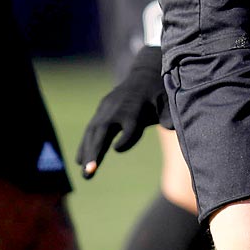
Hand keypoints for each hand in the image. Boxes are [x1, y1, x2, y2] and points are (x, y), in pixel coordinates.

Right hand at [76, 46, 165, 176]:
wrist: (146, 75)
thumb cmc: (160, 94)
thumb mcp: (169, 104)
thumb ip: (169, 117)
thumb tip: (169, 127)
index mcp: (136, 109)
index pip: (129, 128)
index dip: (124, 140)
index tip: (117, 149)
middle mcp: (118, 109)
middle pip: (103, 132)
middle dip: (94, 153)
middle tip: (87, 173)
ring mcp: (107, 109)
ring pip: (93, 132)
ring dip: (86, 152)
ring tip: (84, 173)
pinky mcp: (101, 110)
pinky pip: (91, 129)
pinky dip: (85, 145)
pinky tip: (80, 160)